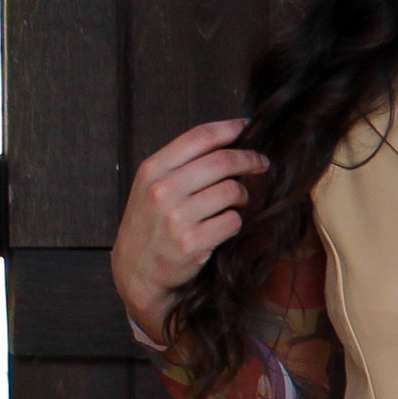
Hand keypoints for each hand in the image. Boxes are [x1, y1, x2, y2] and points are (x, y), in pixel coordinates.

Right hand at [110, 117, 270, 342]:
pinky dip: (235, 222)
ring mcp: (177, 217)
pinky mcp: (192, 242)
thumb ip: (182, 164)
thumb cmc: (151, 224)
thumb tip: (227, 142)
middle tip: (261, 163)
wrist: (136, 271)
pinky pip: (233, 221)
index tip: (248, 127)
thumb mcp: (151, 186)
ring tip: (236, 203)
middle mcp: (162, 190)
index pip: (199, 137)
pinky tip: (224, 226)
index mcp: (153, 170)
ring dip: (243, 196)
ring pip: (232, 192)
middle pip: (222, 162)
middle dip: (249, 159)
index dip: (230, 128)